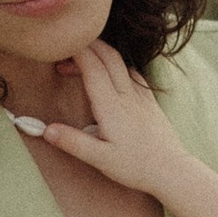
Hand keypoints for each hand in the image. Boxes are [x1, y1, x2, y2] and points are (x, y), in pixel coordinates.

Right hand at [27, 42, 194, 201]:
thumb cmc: (136, 167)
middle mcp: (127, 95)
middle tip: (65, 51)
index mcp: (111, 106)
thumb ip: (72, 142)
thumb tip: (45, 129)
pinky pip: (133, 73)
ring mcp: (141, 96)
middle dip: (86, 45)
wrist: (172, 170)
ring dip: (101, 53)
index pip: (92, 67)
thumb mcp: (100, 159)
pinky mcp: (150, 101)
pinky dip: (117, 66)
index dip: (75, 52)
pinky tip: (110, 75)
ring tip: (82, 61)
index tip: (58, 49)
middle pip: (107, 55)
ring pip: (121, 62)